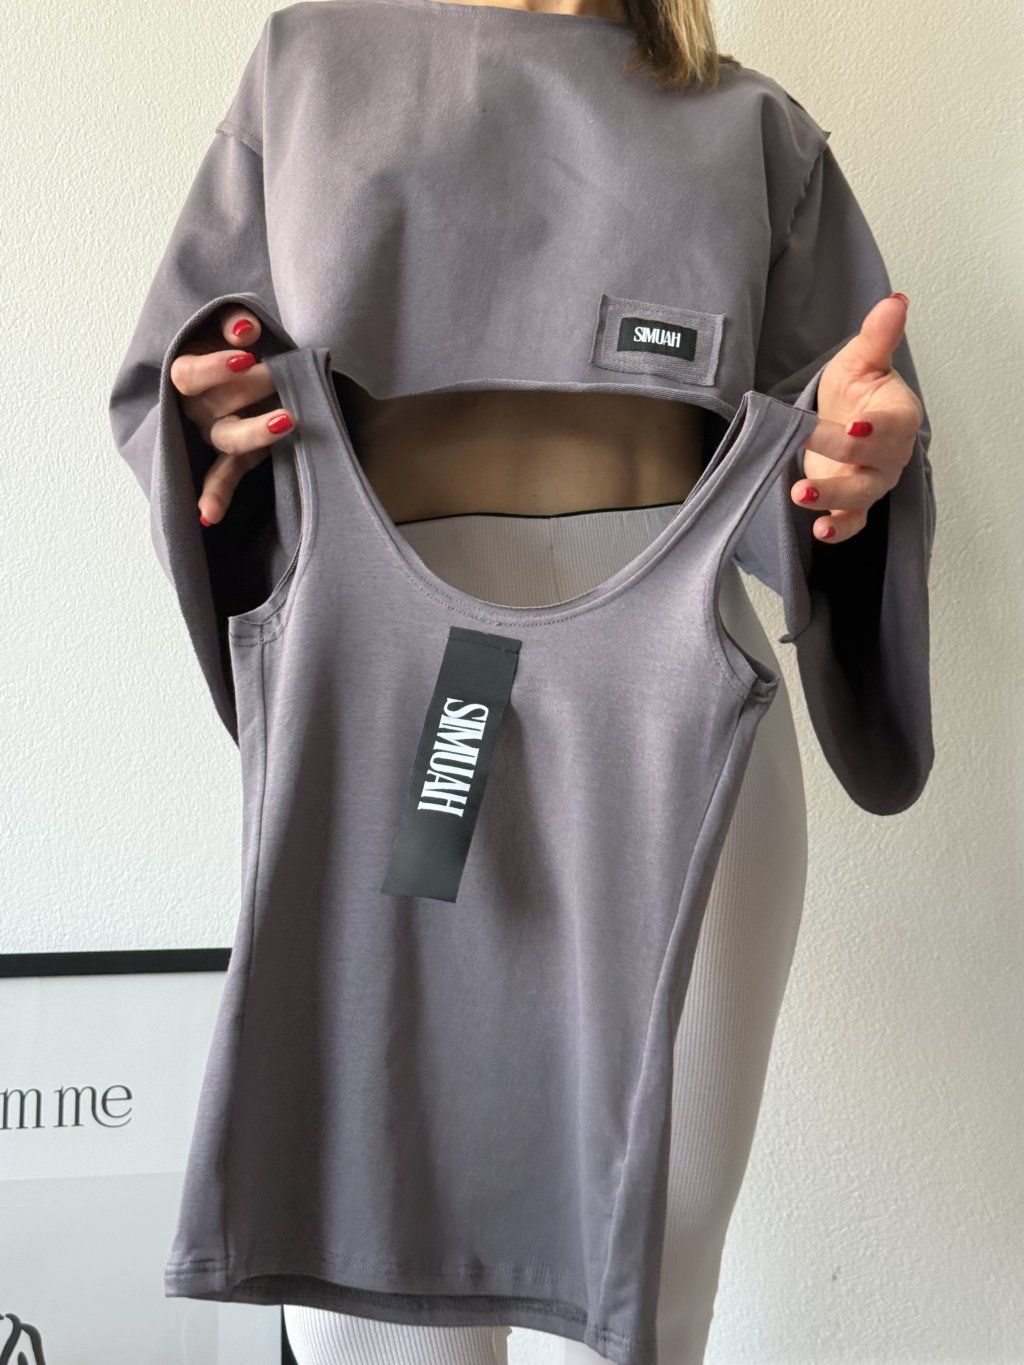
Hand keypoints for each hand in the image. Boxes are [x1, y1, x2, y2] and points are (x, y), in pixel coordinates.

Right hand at [168, 304, 296, 526]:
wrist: (252, 364)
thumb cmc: (240, 342)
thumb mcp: (234, 325)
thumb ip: (234, 322)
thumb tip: (245, 330)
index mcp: (187, 374)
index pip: (187, 375)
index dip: (213, 367)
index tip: (247, 352)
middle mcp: (196, 409)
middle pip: (212, 406)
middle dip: (247, 389)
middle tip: (276, 374)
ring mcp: (215, 435)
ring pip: (227, 440)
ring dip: (254, 432)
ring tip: (288, 420)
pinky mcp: (236, 457)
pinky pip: (222, 478)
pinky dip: (215, 497)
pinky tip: (208, 517)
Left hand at [791, 292, 923, 542]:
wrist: (842, 418)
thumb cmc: (855, 391)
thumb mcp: (860, 359)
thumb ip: (877, 335)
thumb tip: (895, 300)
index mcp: (897, 415)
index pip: (894, 424)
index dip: (877, 427)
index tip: (855, 424)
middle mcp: (889, 454)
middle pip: (874, 460)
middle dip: (843, 453)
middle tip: (811, 440)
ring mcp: (870, 482)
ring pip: (859, 495)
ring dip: (832, 498)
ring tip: (801, 492)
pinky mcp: (849, 503)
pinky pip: (851, 522)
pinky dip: (838, 530)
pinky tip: (819, 532)